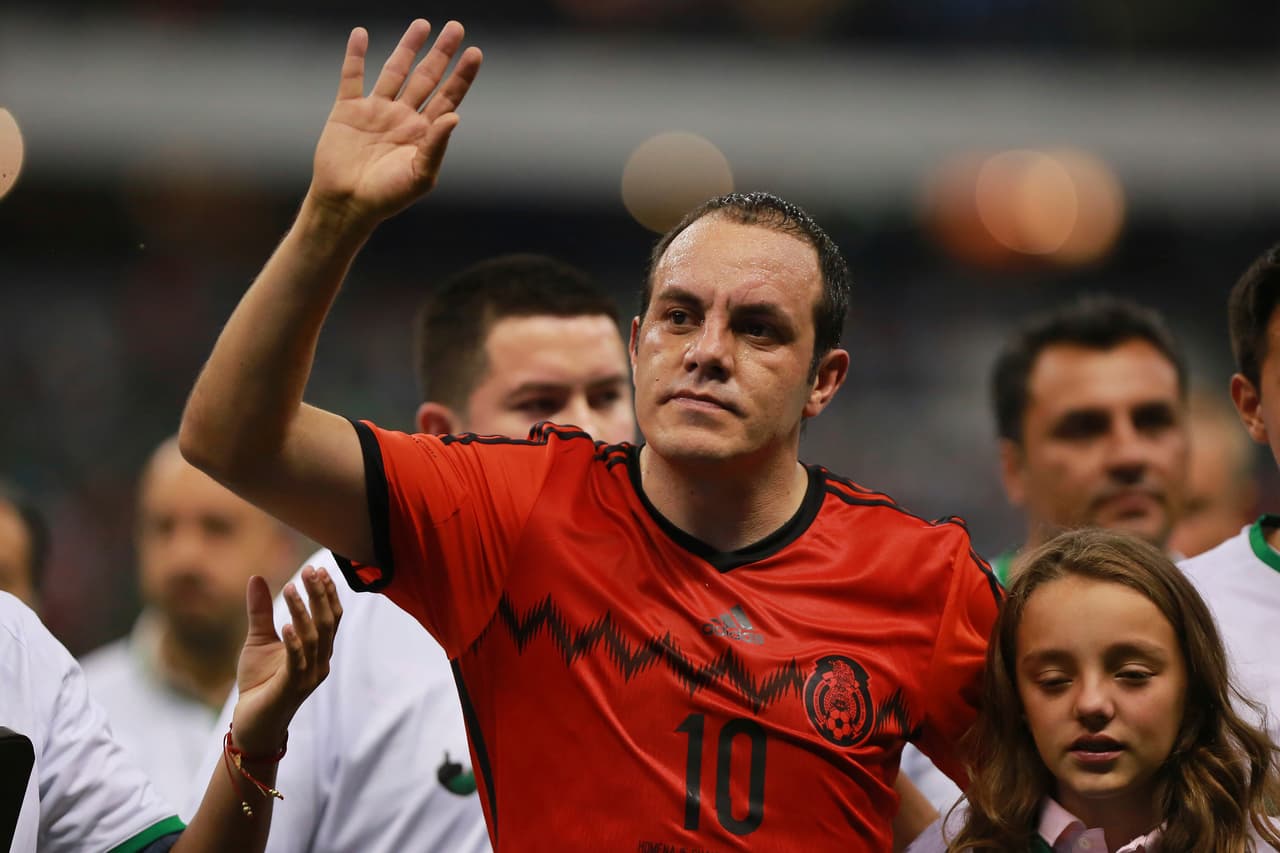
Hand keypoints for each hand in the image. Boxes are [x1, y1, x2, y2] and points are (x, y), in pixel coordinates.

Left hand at [230, 566, 342, 754]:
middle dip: (319, 595)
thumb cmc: (259, 683)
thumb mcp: (259, 640)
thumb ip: (261, 611)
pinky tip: (285, 624)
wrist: (252, 723)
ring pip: (314, 638)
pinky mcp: (292, 688)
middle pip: (327, 622)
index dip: (327, 593)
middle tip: (308, 571)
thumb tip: (256, 577)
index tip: (317, 569)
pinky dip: (293, 642)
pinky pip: (297, 662)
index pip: (332, 616)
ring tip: (289, 589)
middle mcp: (320, 662)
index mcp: (318, 650)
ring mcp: (309, 676)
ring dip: (303, 612)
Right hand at [307, 19, 482, 228]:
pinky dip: (355, 55)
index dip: (462, 75)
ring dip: (408, 47)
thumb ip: (437, 146)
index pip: (448, 97)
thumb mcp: (420, 176)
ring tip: (422, 24)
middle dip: (441, 53)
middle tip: (455, 27)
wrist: (346, 204)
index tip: (475, 52)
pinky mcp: (348, 110)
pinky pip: (352, 76)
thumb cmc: (387, 197)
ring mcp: (376, 111)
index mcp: (423, 132)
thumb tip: (455, 116)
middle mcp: (403, 117)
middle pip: (426, 78)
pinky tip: (361, 34)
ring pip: (395, 71)